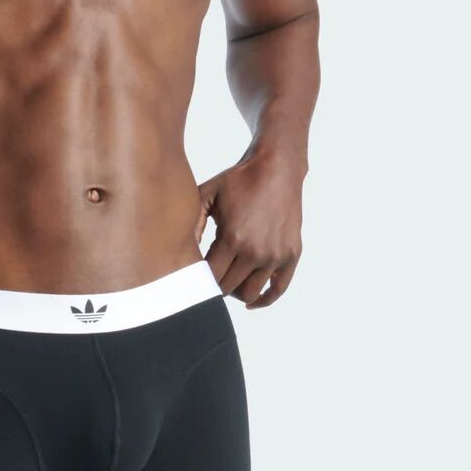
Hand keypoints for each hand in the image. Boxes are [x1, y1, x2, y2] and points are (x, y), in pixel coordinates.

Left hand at [195, 148, 305, 307]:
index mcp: (232, 238)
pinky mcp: (292, 254)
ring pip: (250, 293)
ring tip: (227, 282)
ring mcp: (276, 255)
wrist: (276, 168)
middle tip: (206, 279)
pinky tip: (251, 301)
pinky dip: (264, 299)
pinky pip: (278, 289)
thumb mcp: (207, 195)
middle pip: (228, 288)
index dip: (198, 279)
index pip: (210, 277)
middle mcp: (256, 251)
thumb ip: (192, 224)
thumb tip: (178, 252)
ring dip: (236, 293)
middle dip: (214, 287)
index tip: (192, 274)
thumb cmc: (238, 181)